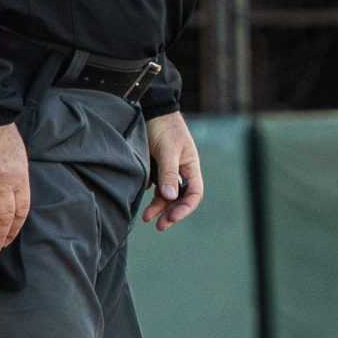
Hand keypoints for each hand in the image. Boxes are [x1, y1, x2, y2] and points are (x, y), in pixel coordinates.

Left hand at [142, 111, 202, 230]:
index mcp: (191, 167)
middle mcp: (182, 172)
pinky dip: (151, 199)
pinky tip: (143, 205)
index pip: (194, 193)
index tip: (172, 217)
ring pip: (167, 196)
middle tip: (160, 226)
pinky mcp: (156, 170)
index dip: (185, 208)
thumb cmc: (164, 128)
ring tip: (146, 219)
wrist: (150, 111)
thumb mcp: (167, 150)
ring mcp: (169, 172)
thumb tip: (171, 197)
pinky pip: (156, 189)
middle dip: (171, 213)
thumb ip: (169, 173)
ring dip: (159, 208)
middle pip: (180, 199)